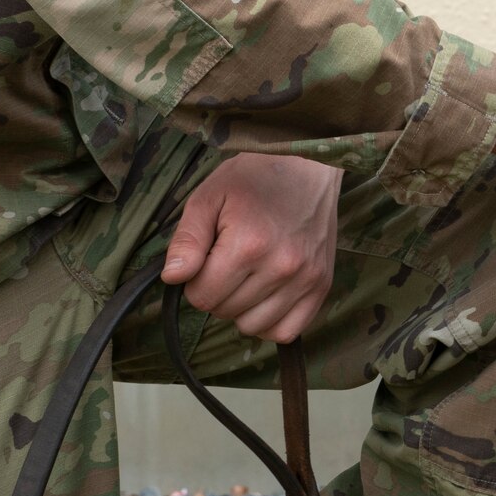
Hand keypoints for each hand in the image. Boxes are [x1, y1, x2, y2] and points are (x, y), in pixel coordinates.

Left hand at [160, 153, 342, 344]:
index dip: (195, 280)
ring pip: (253, 326)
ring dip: (241, 308)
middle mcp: (281, 266)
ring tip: (248, 276)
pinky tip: (266, 297)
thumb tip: (173, 277)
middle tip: (228, 260)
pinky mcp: (322, 285)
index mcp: (248, 244)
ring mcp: (306, 278)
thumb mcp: (209, 197)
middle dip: (217, 291)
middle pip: (225, 312)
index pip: (202, 296)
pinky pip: (287, 331)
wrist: (308, 164)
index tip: (208, 257)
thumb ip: (187, 240)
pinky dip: (270, 322)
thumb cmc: (253, 178)